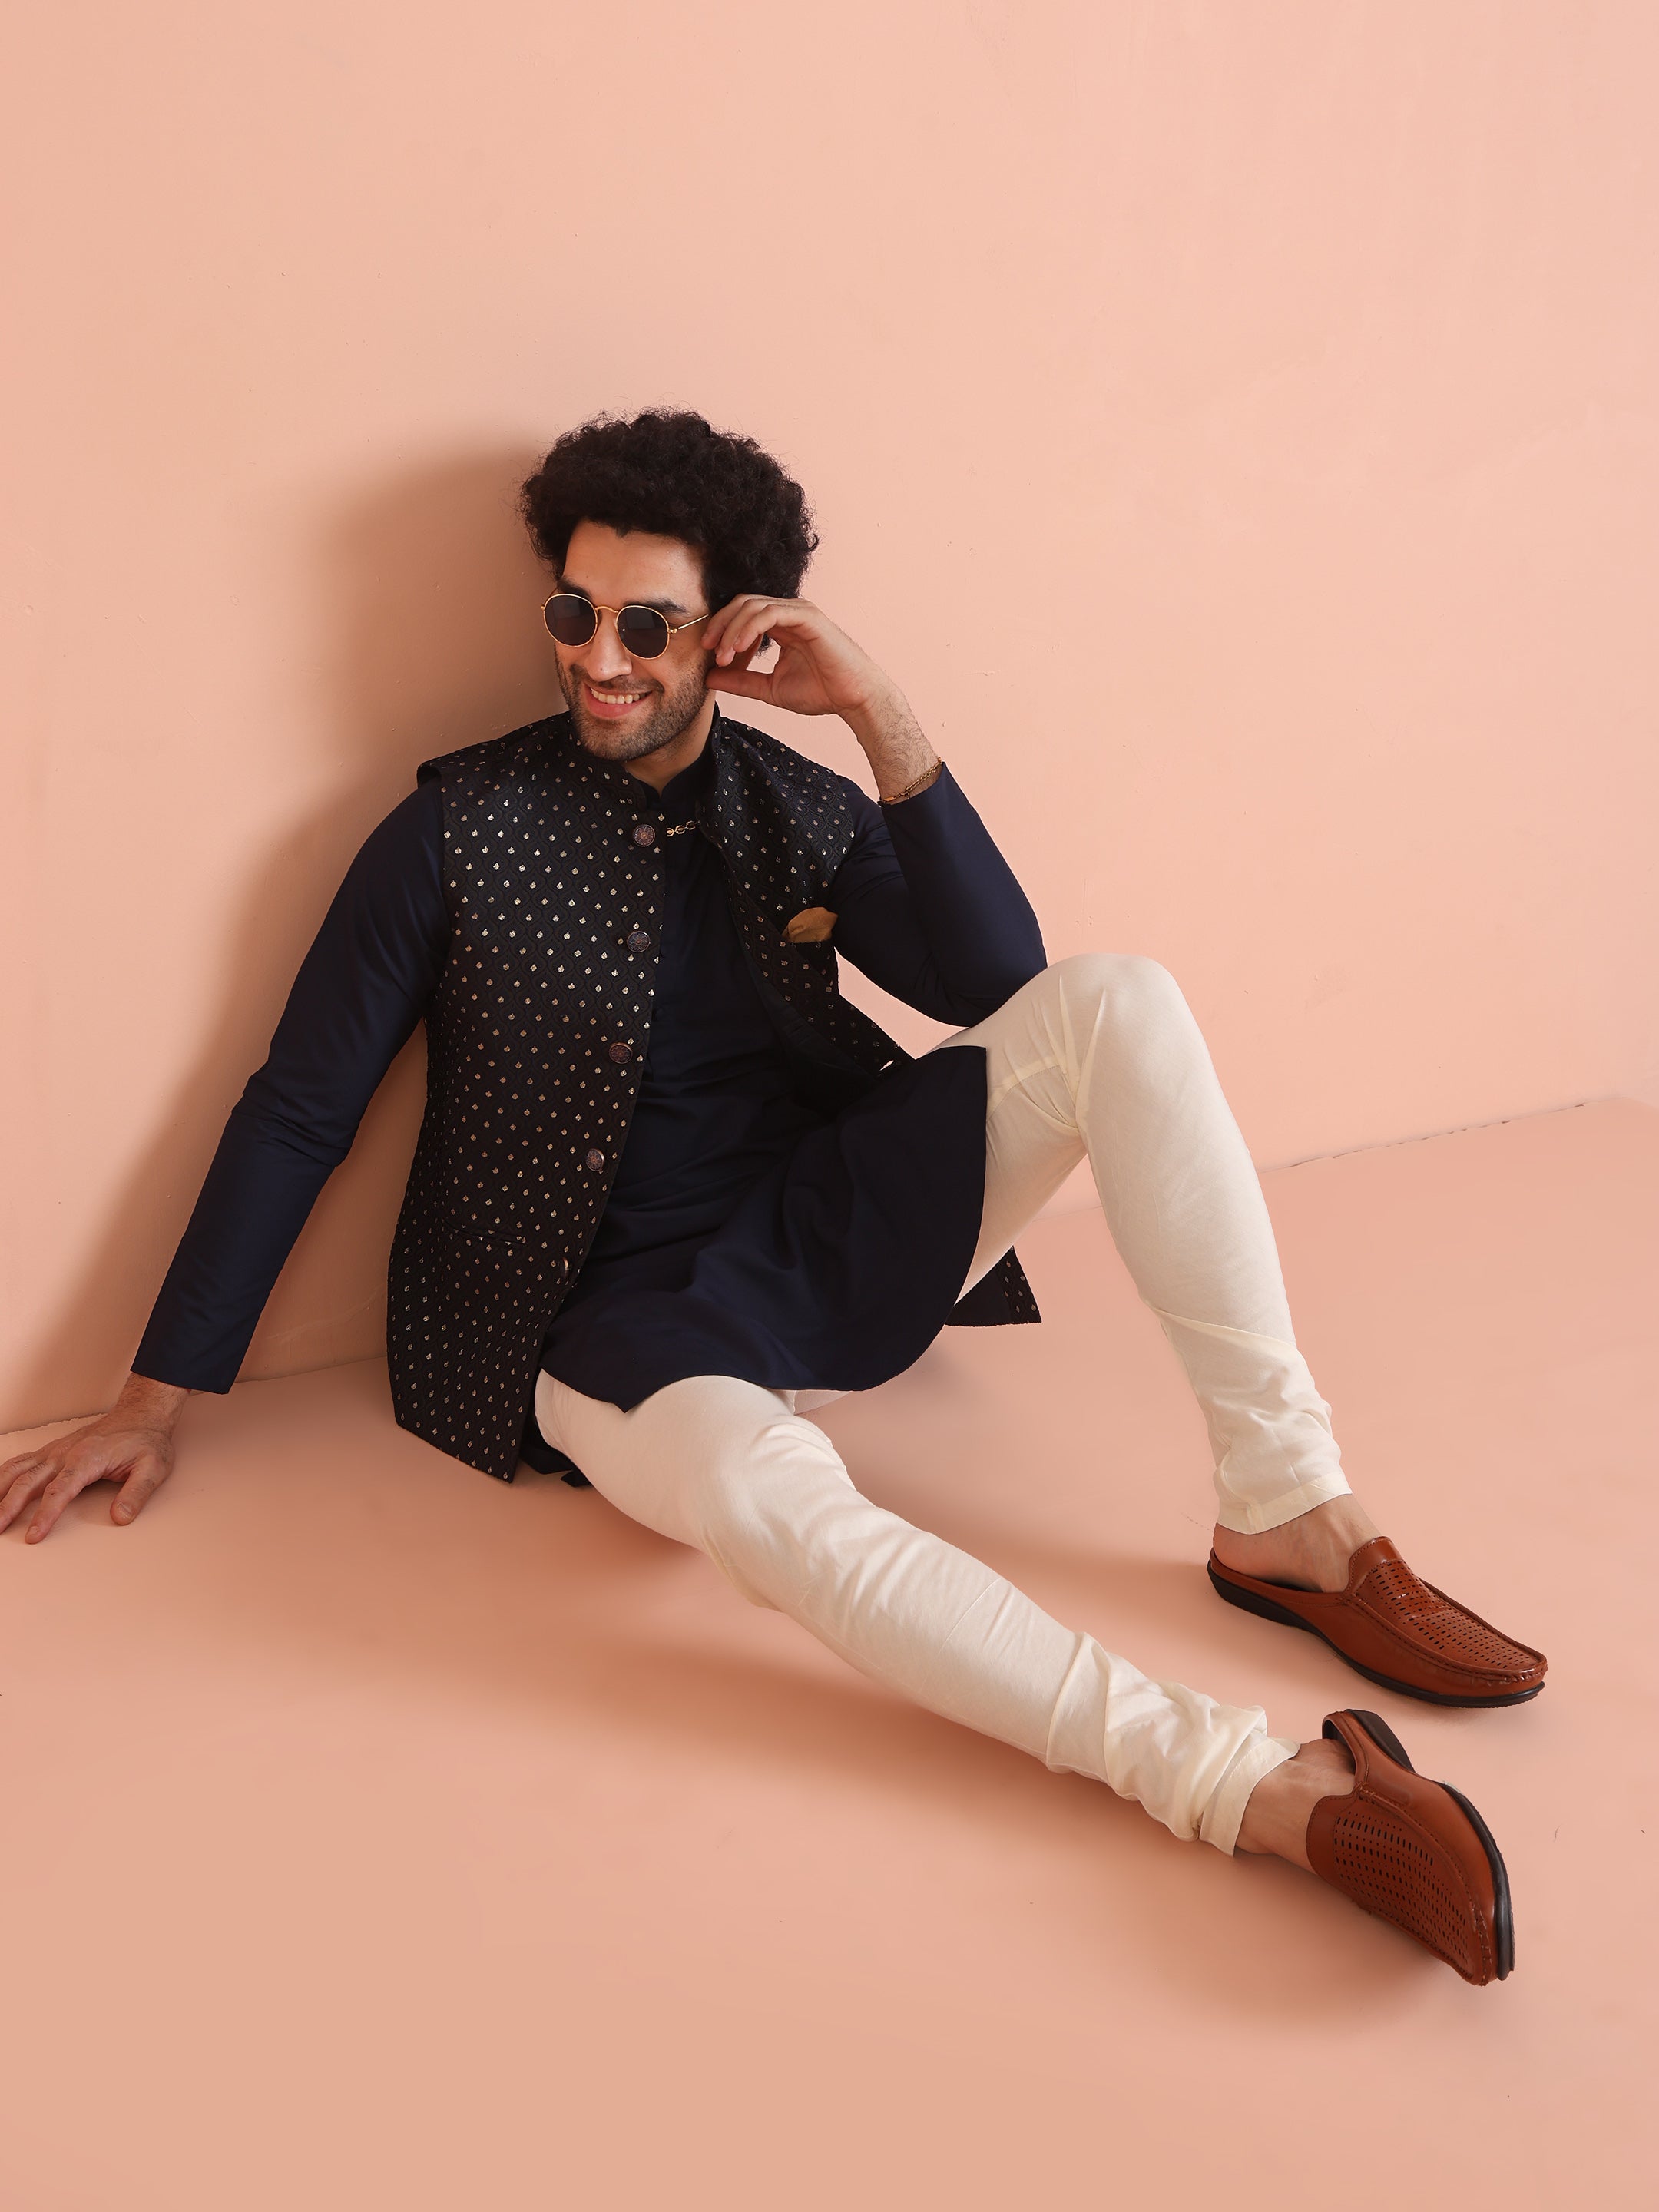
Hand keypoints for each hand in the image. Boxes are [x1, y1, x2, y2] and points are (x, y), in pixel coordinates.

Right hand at [0, 1374, 187, 1542]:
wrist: (142, 1415)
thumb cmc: (146, 1441)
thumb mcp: (153, 1467)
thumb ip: (137, 1493)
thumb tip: (121, 1517)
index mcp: (87, 1458)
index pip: (60, 1491)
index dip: (45, 1515)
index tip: (34, 1535)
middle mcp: (65, 1453)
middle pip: (29, 1482)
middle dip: (9, 1507)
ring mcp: (56, 1451)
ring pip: (17, 1470)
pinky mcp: (52, 1450)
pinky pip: (21, 1462)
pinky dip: (2, 1476)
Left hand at [702, 596, 900, 726]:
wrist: (853, 699)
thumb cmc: (821, 692)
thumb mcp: (770, 688)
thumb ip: (741, 681)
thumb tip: (709, 677)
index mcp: (781, 624)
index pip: (741, 614)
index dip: (721, 630)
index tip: (708, 654)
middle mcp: (788, 612)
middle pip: (742, 603)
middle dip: (720, 625)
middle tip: (708, 650)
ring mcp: (799, 611)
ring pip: (752, 606)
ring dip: (732, 630)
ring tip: (723, 655)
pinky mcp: (808, 616)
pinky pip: (770, 613)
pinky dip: (749, 628)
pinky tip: (739, 648)